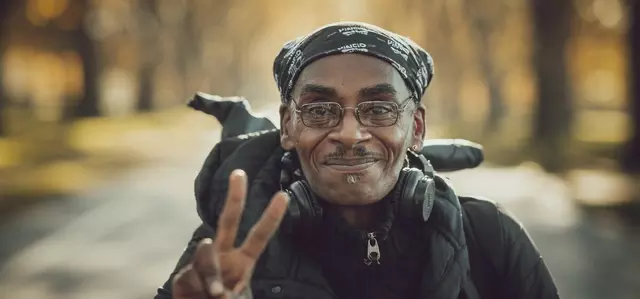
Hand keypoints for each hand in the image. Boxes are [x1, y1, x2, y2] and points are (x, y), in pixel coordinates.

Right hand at [172, 169, 288, 298]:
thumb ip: (228, 292)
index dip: (271, 217)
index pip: (259, 236)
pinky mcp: (183, 275)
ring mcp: (202, 262)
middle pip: (229, 221)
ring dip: (209, 273)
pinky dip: (197, 288)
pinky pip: (190, 276)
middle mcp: (223, 255)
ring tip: (214, 293)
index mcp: (243, 261)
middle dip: (235, 197)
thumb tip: (215, 286)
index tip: (283, 196)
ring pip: (205, 255)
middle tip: (239, 173)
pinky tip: (197, 297)